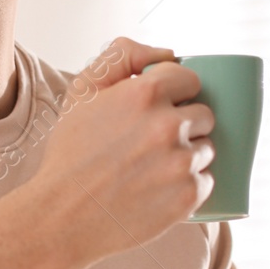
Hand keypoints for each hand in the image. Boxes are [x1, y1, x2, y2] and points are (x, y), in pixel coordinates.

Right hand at [33, 36, 215, 262]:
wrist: (62, 216)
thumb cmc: (71, 153)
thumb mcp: (82, 91)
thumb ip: (122, 56)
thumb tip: (167, 53)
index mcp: (145, 93)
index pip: (190, 79)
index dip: (176, 92)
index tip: (162, 107)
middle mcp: (169, 125)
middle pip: (204, 114)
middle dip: (186, 123)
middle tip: (154, 141)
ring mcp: (181, 162)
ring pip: (207, 148)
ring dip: (189, 154)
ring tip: (155, 168)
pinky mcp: (188, 196)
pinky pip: (206, 181)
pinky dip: (190, 185)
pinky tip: (162, 189)